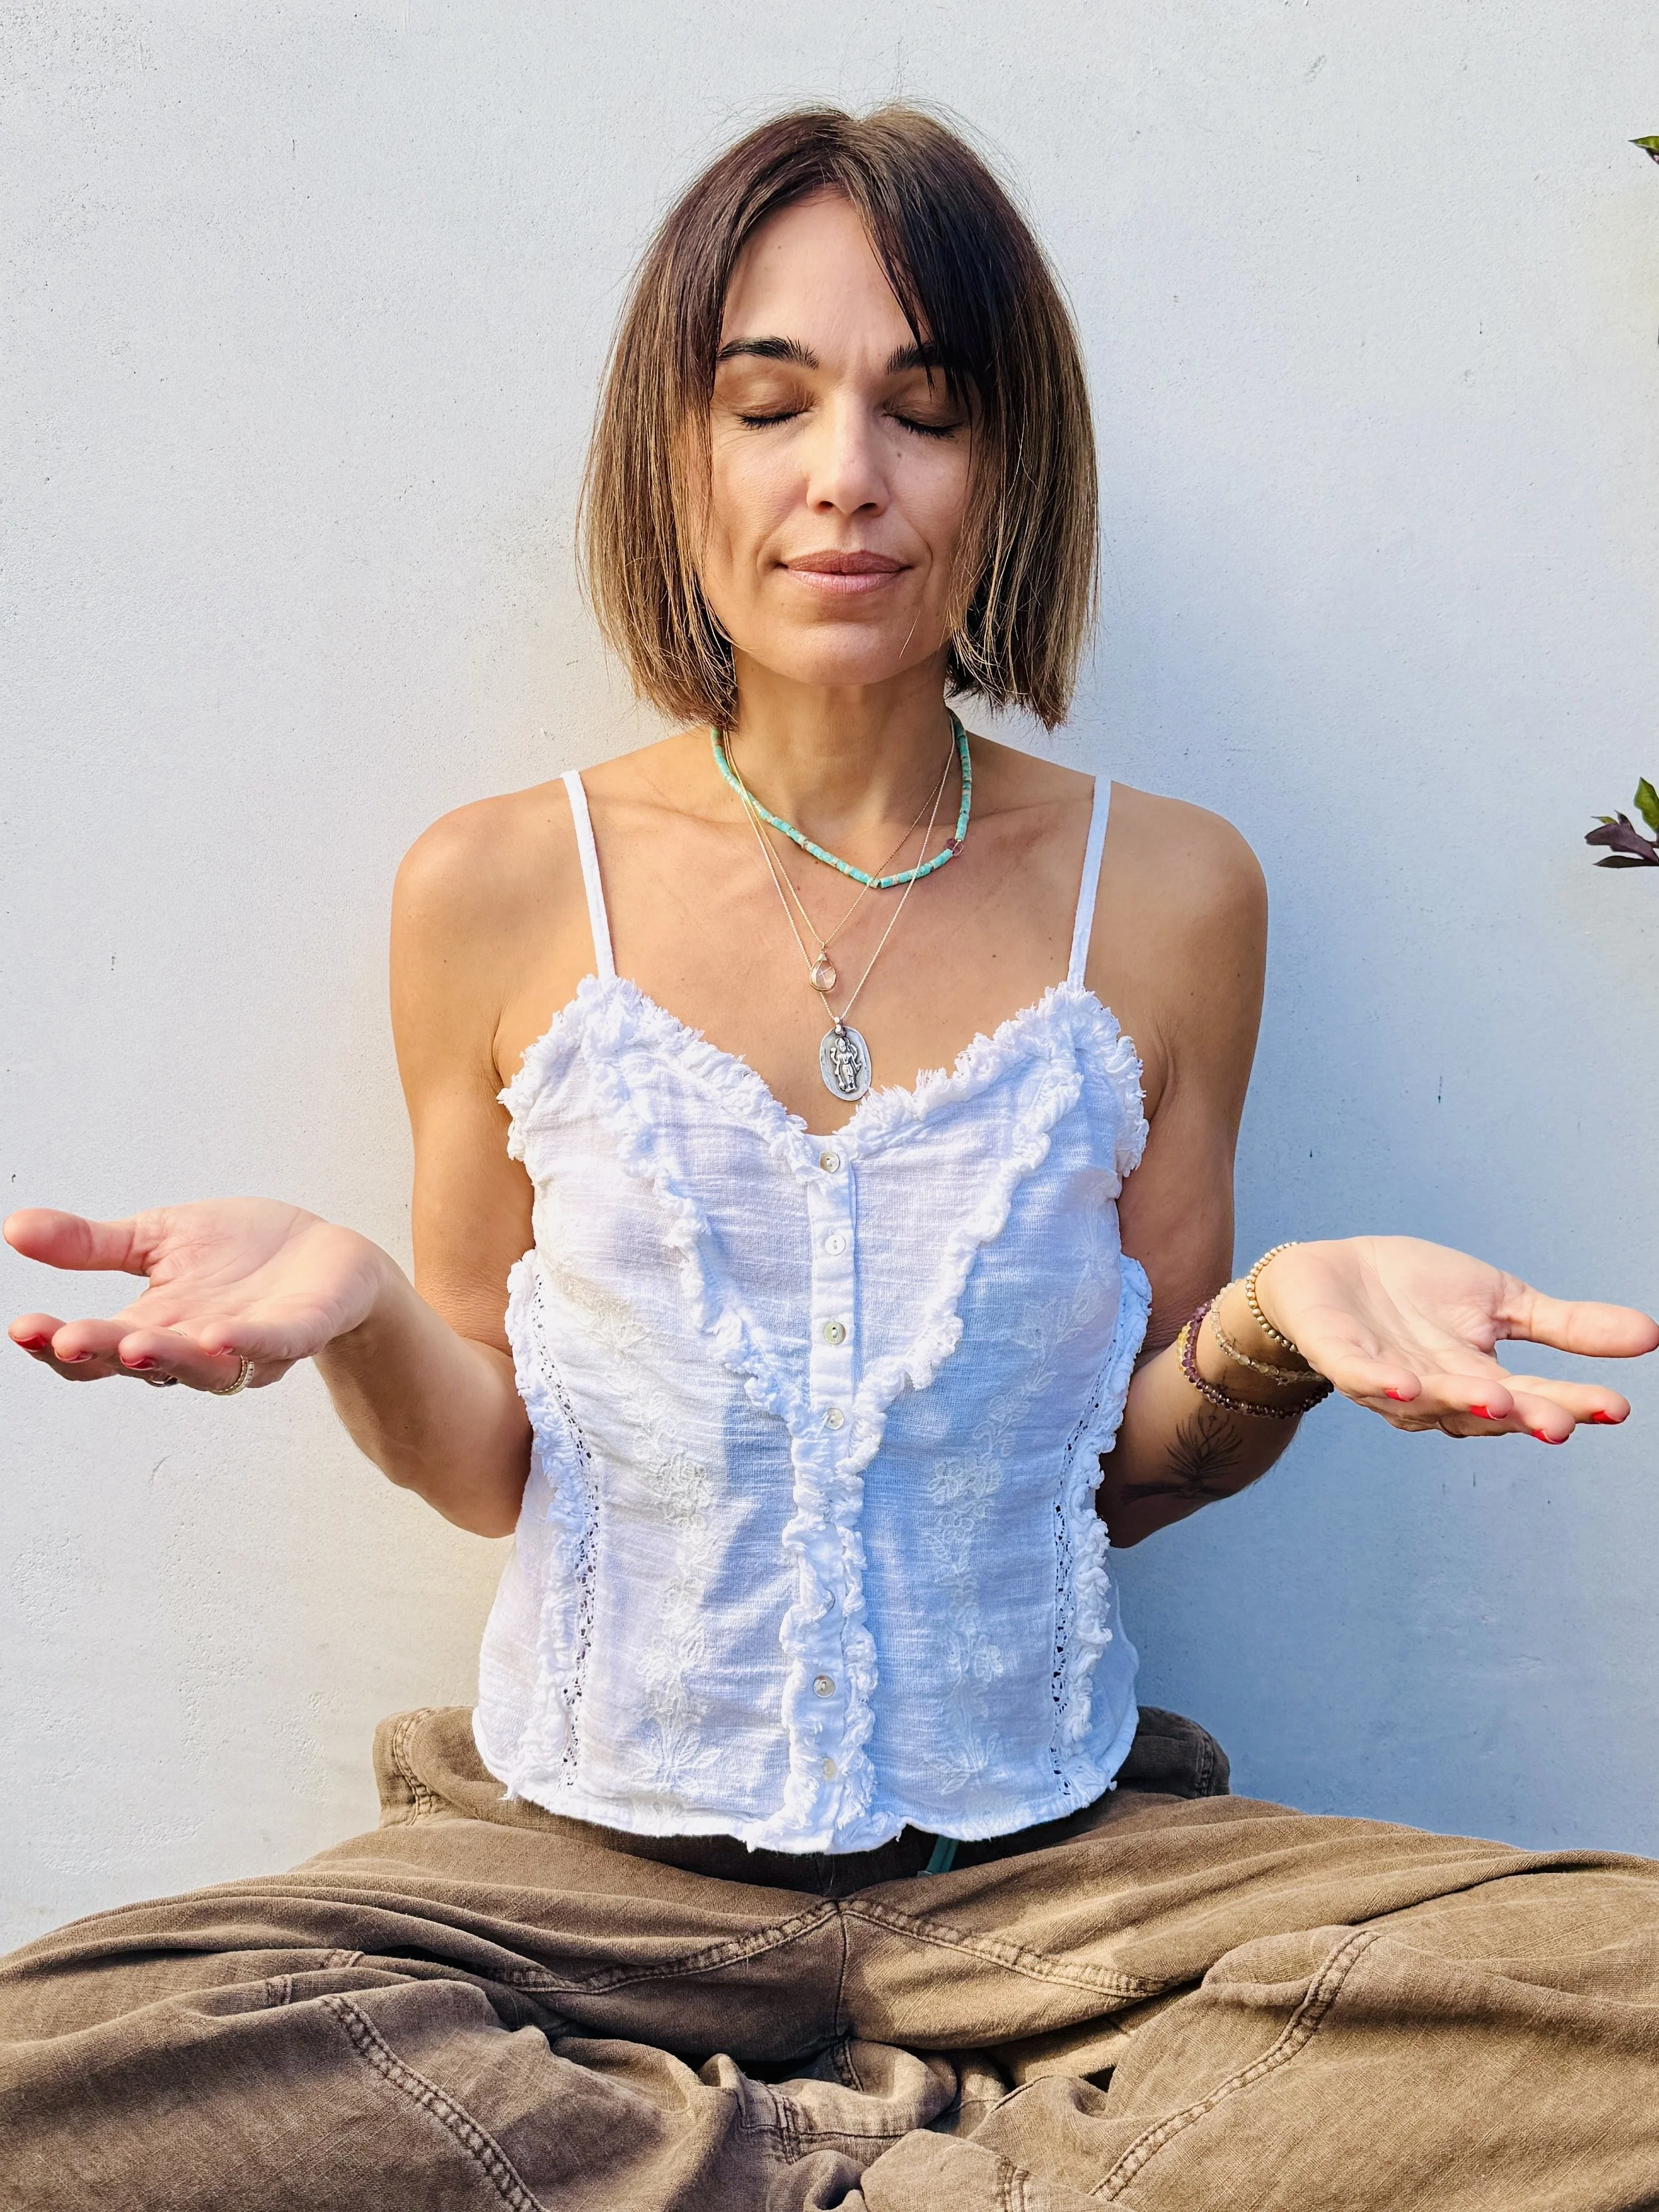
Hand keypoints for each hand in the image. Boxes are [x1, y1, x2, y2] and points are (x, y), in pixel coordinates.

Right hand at [5, 1201, 391, 1392]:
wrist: (326, 1251)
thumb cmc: (240, 1252)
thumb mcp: (156, 1236)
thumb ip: (91, 1244)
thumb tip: (13, 1228)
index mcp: (154, 1325)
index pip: (96, 1349)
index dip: (58, 1344)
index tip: (23, 1328)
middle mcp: (195, 1347)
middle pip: (140, 1362)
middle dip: (103, 1352)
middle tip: (65, 1340)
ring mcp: (249, 1346)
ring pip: (202, 1365)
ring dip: (166, 1356)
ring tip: (131, 1343)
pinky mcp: (300, 1330)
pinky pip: (272, 1345)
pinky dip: (247, 1344)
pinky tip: (219, 1336)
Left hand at [1253, 1236, 1658, 1442]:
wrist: (1328, 1273)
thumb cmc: (1414, 1293)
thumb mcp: (1501, 1301)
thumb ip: (1567, 1326)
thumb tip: (1652, 1335)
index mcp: (1479, 1379)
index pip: (1534, 1398)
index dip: (1572, 1404)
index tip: (1616, 1407)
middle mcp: (1435, 1391)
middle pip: (1486, 1411)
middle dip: (1523, 1416)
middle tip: (1560, 1423)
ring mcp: (1385, 1378)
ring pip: (1428, 1402)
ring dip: (1461, 1403)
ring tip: (1498, 1400)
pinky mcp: (1339, 1355)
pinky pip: (1361, 1377)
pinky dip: (1383, 1384)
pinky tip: (1407, 1386)